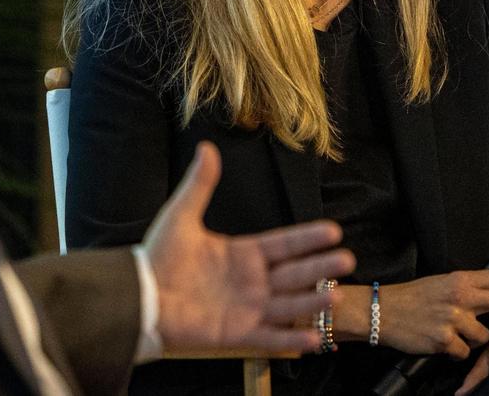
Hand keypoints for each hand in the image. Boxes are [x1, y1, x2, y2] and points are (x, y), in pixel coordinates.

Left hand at [143, 142, 354, 353]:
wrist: (140, 295)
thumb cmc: (159, 255)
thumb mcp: (181, 216)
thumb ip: (200, 184)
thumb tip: (207, 147)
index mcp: (241, 253)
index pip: (283, 244)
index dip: (307, 237)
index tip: (334, 230)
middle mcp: (250, 281)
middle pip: (293, 273)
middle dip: (320, 267)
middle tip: (348, 260)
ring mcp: (246, 308)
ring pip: (288, 305)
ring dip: (312, 303)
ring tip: (336, 296)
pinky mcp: (237, 332)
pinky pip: (270, 338)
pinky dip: (292, 340)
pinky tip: (317, 340)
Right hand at [377, 271, 488, 357]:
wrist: (381, 311)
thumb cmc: (410, 298)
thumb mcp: (439, 284)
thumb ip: (465, 289)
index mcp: (458, 281)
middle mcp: (459, 297)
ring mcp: (453, 319)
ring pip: (482, 337)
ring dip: (471, 339)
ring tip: (449, 332)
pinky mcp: (445, 341)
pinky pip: (463, 352)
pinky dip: (454, 351)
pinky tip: (439, 342)